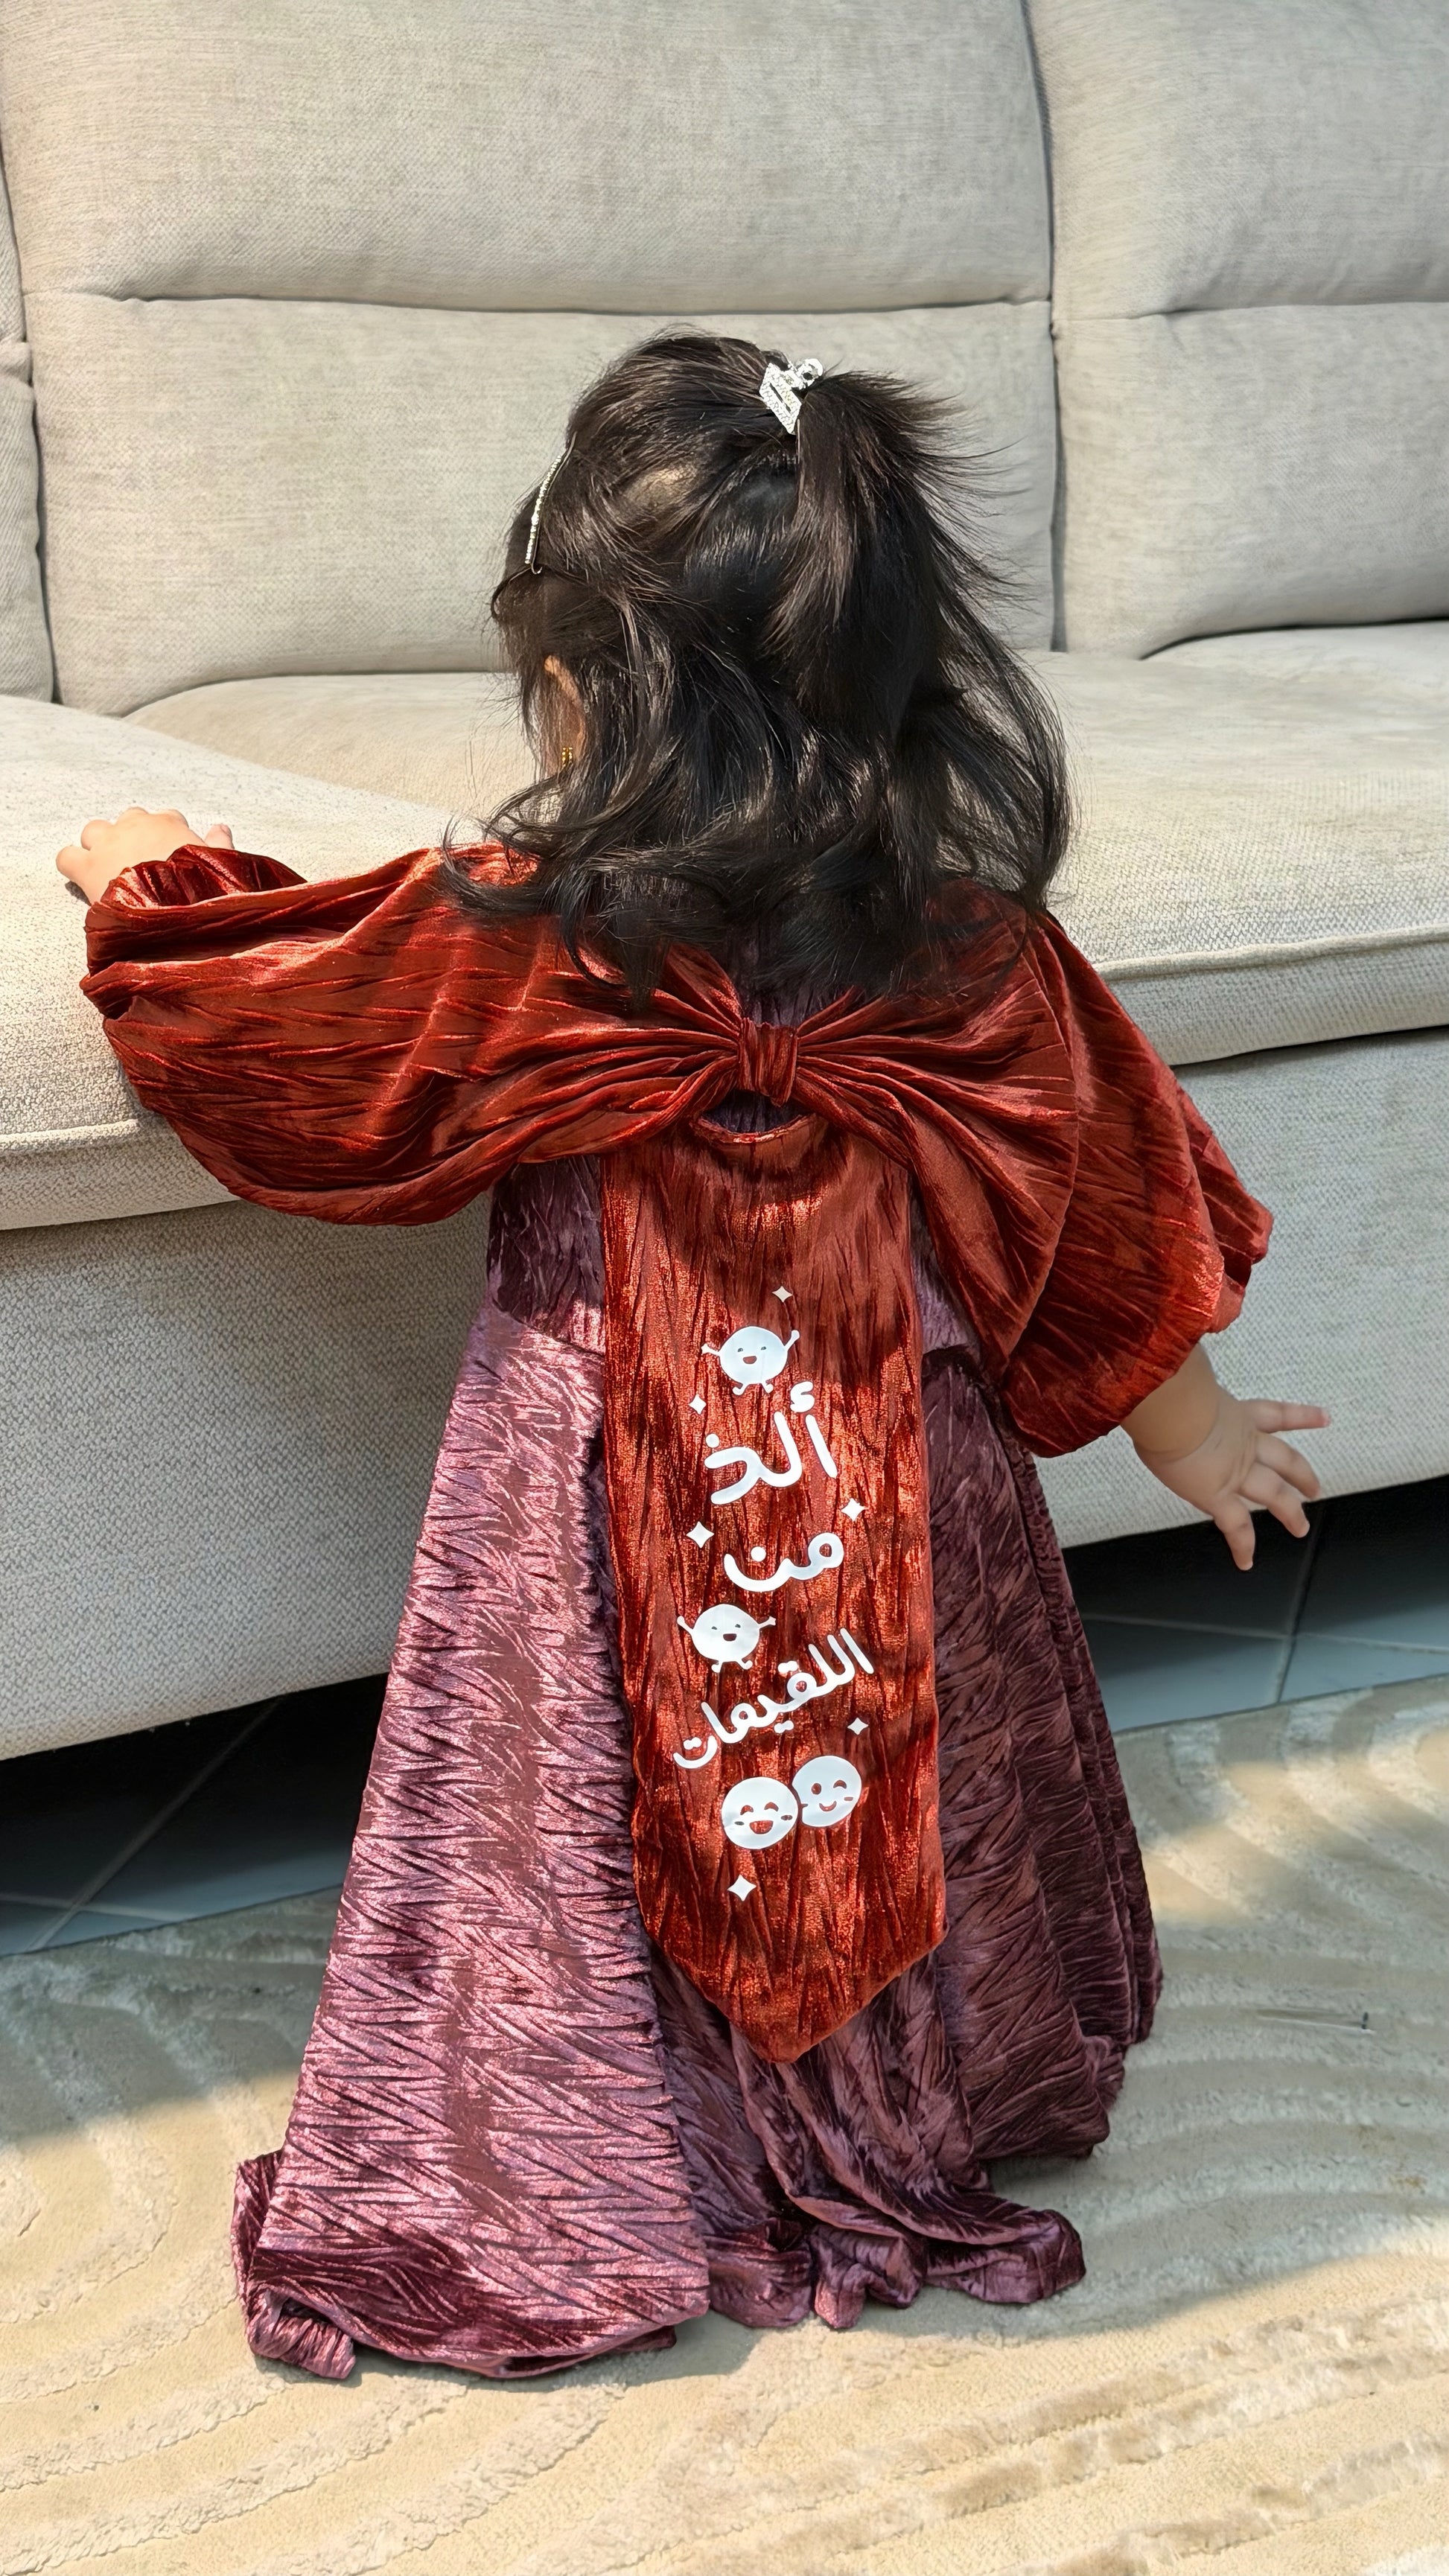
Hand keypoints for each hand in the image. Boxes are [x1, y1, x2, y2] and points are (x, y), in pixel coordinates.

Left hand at [56, 808, 234, 904]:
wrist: (175, 912)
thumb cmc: (202, 891)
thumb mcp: (221, 865)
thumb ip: (220, 844)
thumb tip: (220, 828)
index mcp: (169, 824)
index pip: (166, 818)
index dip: (166, 836)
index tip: (170, 856)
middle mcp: (135, 825)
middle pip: (128, 818)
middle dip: (130, 835)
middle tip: (137, 863)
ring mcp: (108, 843)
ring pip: (94, 830)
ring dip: (98, 845)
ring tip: (107, 868)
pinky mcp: (87, 866)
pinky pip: (66, 856)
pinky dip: (72, 864)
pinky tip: (81, 878)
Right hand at [1131, 1387, 1329, 1569]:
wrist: (1172, 1412)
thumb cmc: (1171, 1391)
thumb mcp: (1186, 1380)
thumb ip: (1189, 1378)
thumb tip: (1174, 1366)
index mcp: (1236, 1414)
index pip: (1276, 1414)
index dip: (1302, 1416)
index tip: (1324, 1418)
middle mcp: (1244, 1444)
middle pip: (1285, 1460)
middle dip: (1301, 1475)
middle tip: (1314, 1488)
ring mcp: (1237, 1472)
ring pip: (1274, 1495)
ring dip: (1290, 1512)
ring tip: (1301, 1526)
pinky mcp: (1219, 1496)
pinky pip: (1235, 1527)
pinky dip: (1242, 1546)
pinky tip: (1246, 1562)